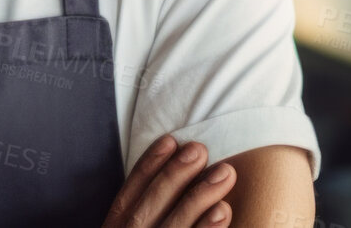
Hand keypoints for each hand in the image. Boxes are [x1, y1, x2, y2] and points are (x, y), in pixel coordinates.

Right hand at [101, 135, 234, 227]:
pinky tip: (223, 211)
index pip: (125, 198)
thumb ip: (148, 210)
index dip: (147, 167)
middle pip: (147, 210)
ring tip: (224, 173)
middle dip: (173, 176)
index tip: (170, 140)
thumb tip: (178, 169)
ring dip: (198, 198)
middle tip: (199, 149)